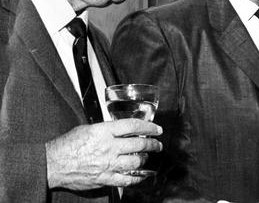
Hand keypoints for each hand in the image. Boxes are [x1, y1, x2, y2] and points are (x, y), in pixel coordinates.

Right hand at [45, 118, 162, 189]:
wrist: (53, 163)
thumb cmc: (67, 145)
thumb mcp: (88, 128)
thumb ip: (106, 128)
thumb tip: (120, 128)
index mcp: (104, 132)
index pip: (133, 126)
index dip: (149, 127)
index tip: (157, 129)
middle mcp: (109, 147)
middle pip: (139, 145)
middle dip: (152, 144)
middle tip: (157, 144)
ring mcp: (108, 164)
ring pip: (136, 162)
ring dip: (144, 159)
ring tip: (146, 157)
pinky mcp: (105, 178)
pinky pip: (126, 180)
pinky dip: (137, 178)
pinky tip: (141, 175)